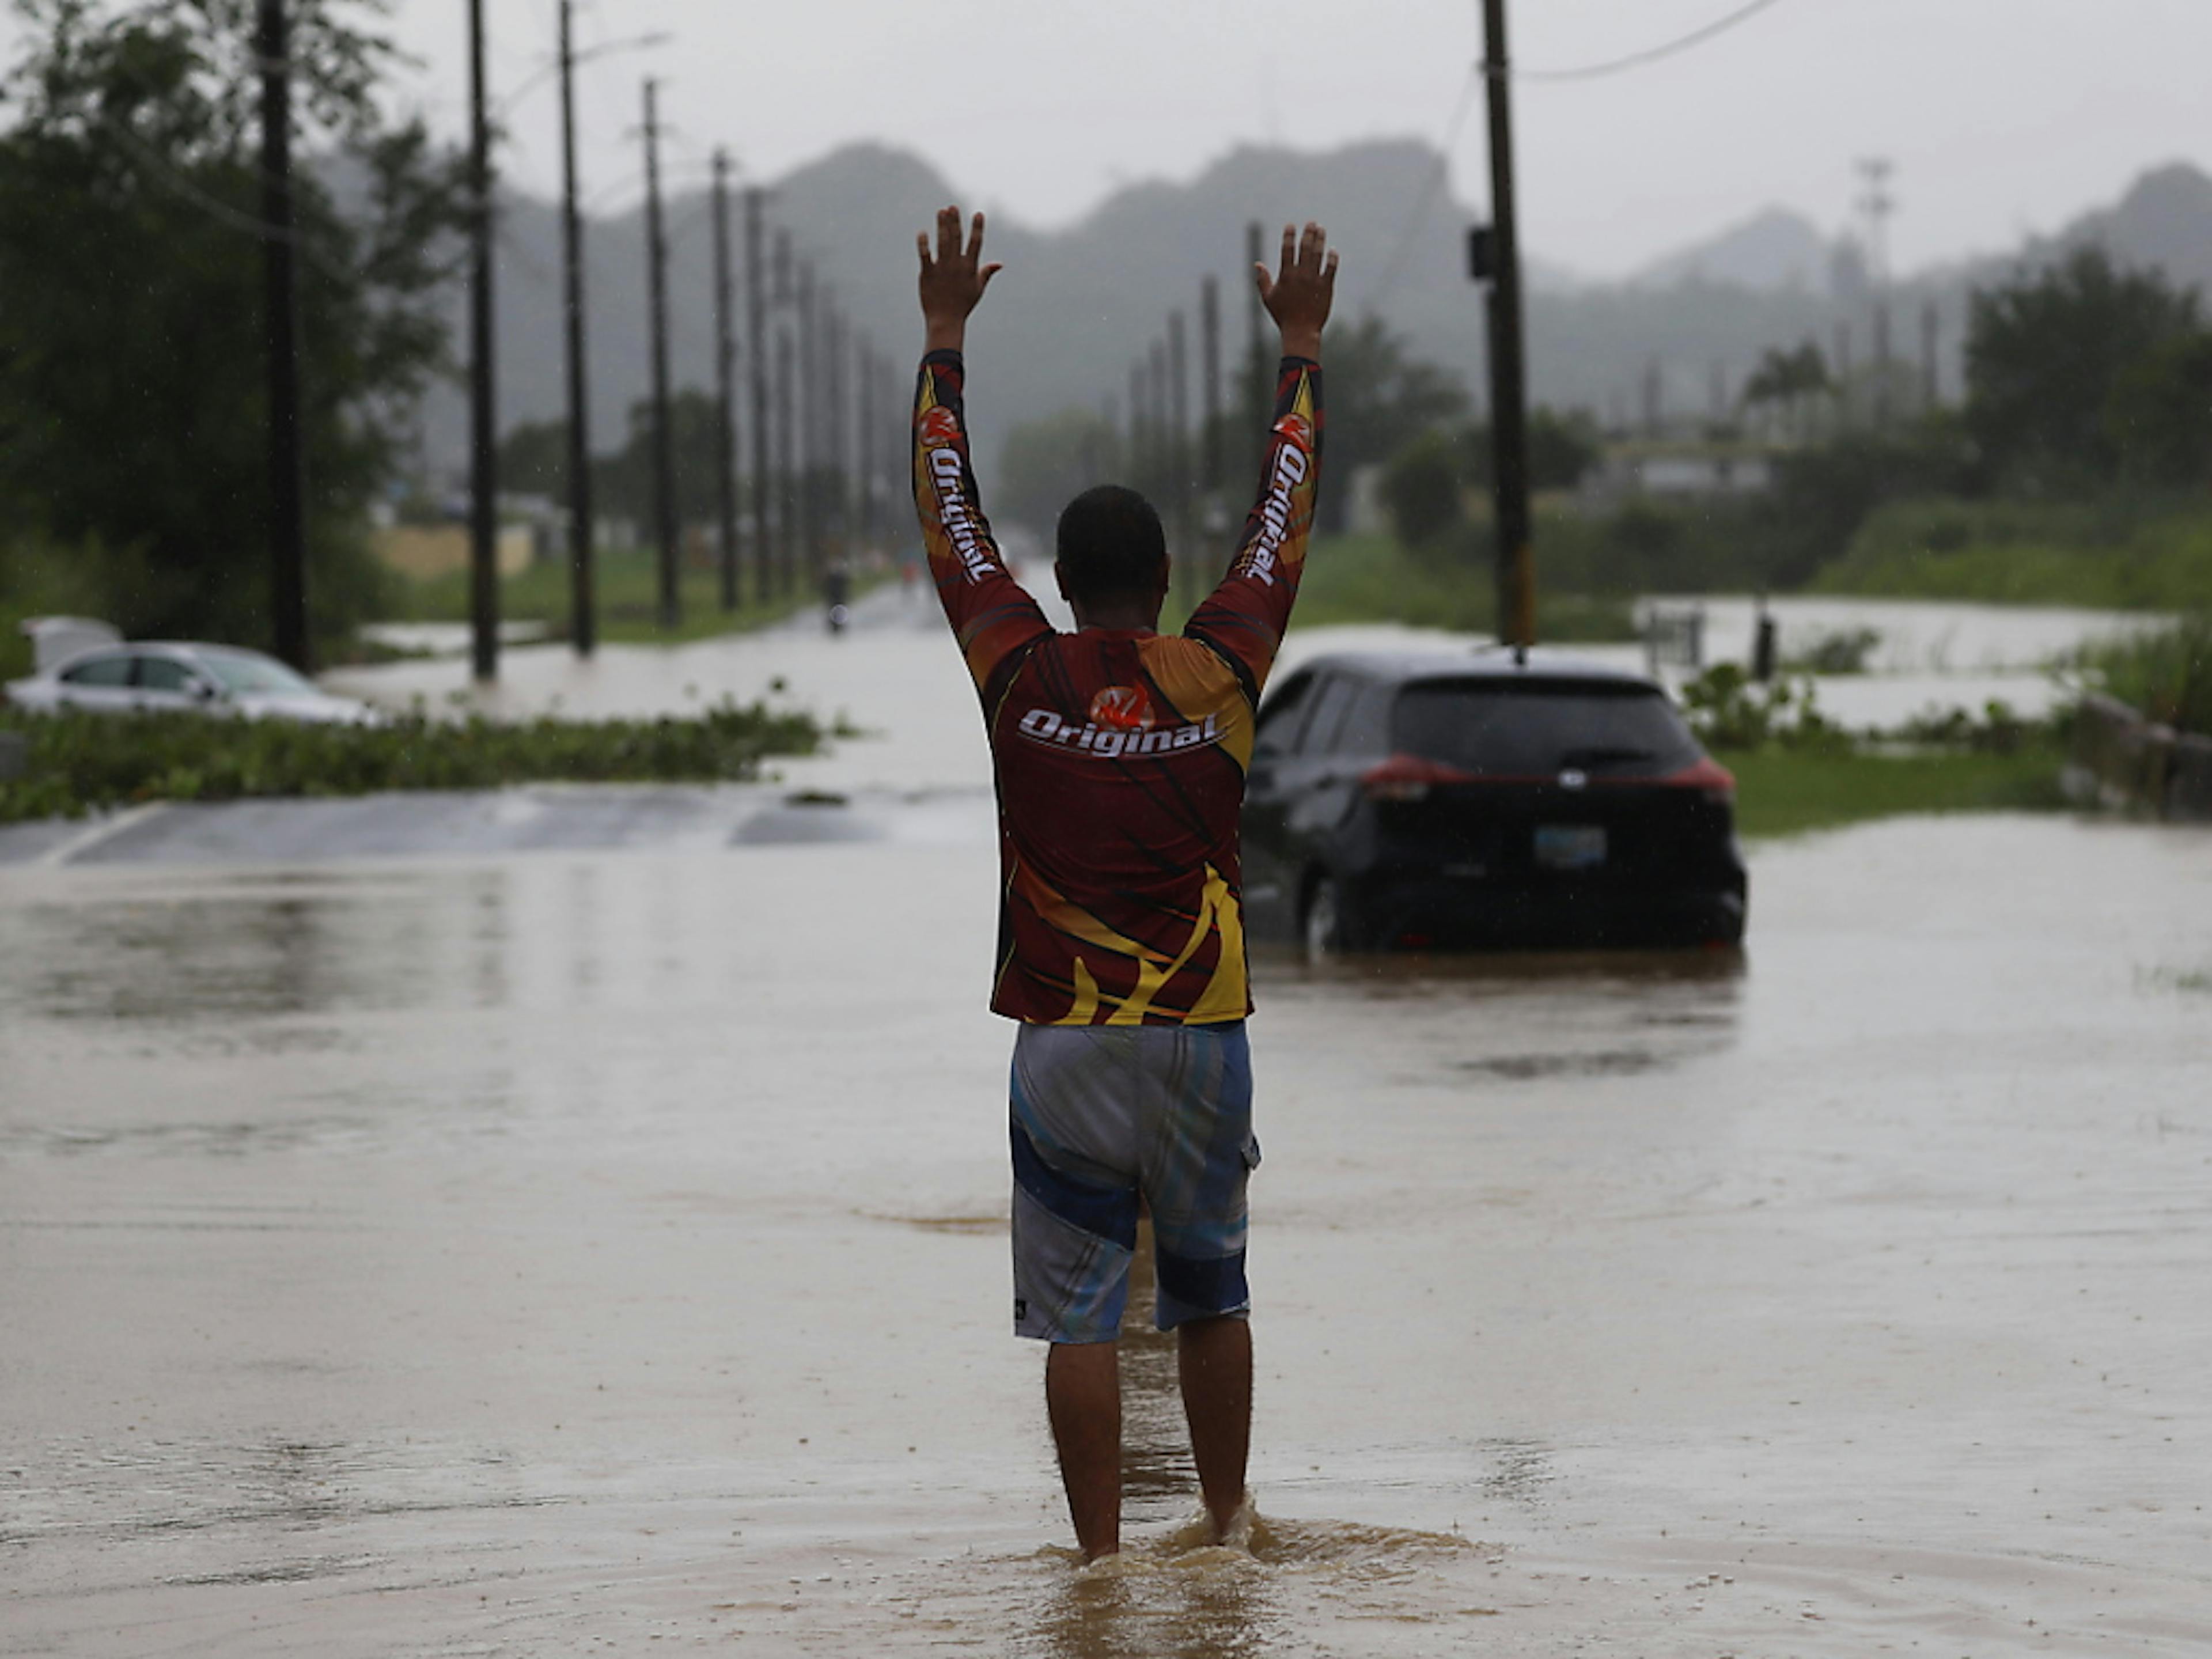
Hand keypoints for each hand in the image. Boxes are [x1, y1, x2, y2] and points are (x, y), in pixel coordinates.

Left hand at [917, 205, 1001, 353]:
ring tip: (941, 212)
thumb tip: (999, 264)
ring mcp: (942, 268)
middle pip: (956, 238)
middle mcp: (956, 265)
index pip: (976, 243)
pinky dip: (923, 244)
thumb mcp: (978, 289)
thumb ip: (987, 273)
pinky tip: (923, 232)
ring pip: (942, 243)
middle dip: (955, 221)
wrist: (945, 320)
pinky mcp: (927, 273)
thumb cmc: (963, 305)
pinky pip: (925, 255)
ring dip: (942, 226)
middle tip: (952, 206)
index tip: (978, 214)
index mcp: (970, 268)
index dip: (977, 228)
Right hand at [1255, 221, 1337, 359]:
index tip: (1291, 225)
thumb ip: (1262, 280)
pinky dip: (1332, 258)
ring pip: (1318, 254)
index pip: (1287, 250)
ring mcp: (1314, 279)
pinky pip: (1331, 268)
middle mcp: (1301, 274)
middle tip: (1311, 223)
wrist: (1301, 331)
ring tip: (1321, 230)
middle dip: (1308, 233)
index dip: (1289, 236)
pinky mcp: (1326, 286)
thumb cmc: (1283, 316)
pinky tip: (1332, 250)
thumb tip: (1257, 264)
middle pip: (1305, 248)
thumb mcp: (1268, 298)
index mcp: (1286, 275)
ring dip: (1320, 240)